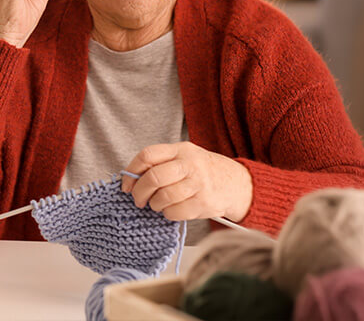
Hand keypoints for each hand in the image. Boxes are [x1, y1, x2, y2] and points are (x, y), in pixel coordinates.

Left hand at [120, 141, 252, 221]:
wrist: (236, 183)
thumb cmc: (204, 171)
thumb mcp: (185, 157)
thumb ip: (161, 163)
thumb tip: (131, 178)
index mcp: (180, 150)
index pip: (148, 155)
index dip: (131, 171)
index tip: (127, 184)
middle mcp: (189, 164)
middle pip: (153, 177)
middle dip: (139, 192)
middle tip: (138, 199)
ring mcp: (198, 183)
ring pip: (162, 197)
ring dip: (155, 204)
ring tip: (158, 204)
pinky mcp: (203, 203)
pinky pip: (174, 212)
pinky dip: (168, 214)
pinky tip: (173, 209)